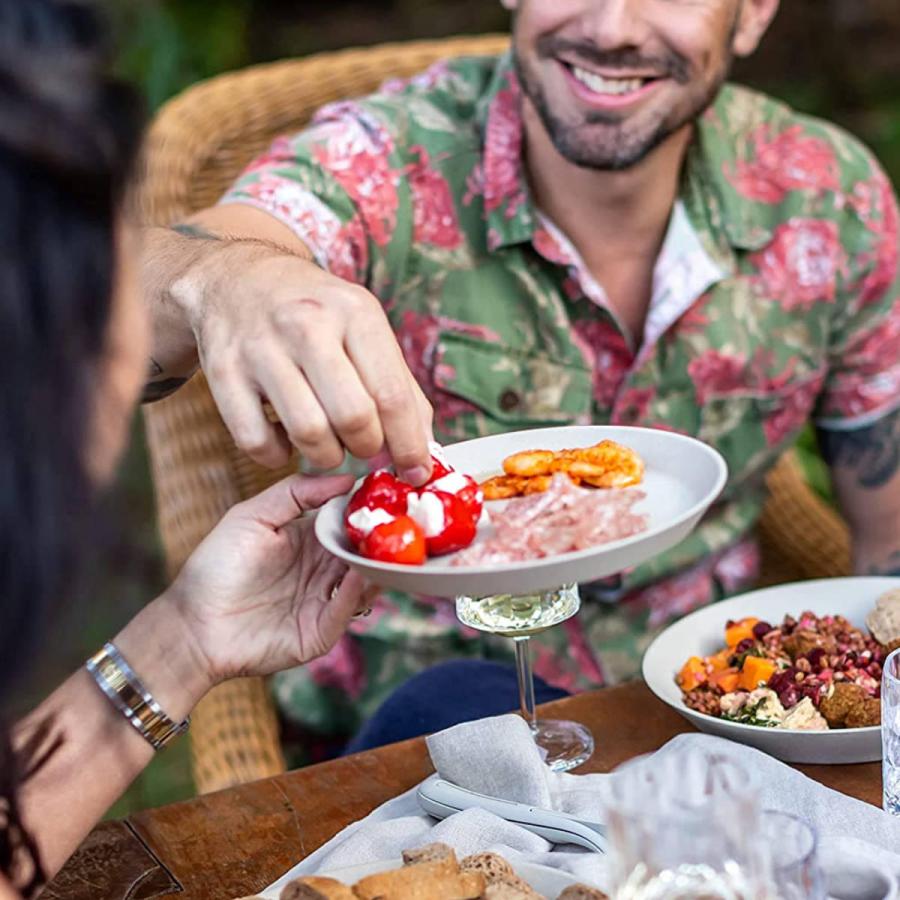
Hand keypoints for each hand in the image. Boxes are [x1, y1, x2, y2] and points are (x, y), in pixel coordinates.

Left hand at [163, 474, 373, 686]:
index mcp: (309, 540)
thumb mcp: (252, 516)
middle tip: (407, 517)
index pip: (349, 521)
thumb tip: (345, 478)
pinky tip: (360, 574)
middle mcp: (323, 569)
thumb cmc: (215, 567)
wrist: (191, 625)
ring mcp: (324, 601)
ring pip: (364, 580)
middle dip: (383, 536)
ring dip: (377, 564)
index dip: (370, 507)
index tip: (392, 489)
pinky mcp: (321, 631)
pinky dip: (356, 592)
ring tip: (389, 545)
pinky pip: (346, 610)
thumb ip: (295, 492)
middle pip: (363, 550)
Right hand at [181, 248, 433, 480]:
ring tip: (328, 445)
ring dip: (326, 455)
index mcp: (354, 313)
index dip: (408, 444)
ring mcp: (260, 348)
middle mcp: (307, 325)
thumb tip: (423, 448)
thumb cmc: (315, 313)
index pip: (392, 394)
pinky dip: (277, 455)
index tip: (416, 472)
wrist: (238, 278)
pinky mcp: (223, 372)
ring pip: (308, 432)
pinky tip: (285, 439)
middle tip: (363, 446)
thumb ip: (398, 386)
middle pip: (353, 416)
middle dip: (367, 447)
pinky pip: (256, 441)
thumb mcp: (364, 328)